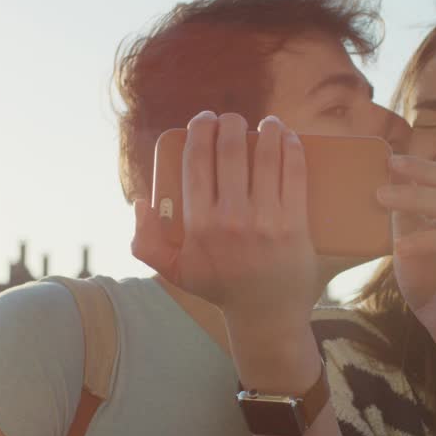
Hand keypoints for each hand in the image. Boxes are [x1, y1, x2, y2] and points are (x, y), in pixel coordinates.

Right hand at [134, 111, 321, 342]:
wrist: (266, 315)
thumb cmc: (220, 287)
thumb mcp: (174, 270)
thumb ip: (145, 242)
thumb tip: (140, 202)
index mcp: (198, 225)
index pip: (195, 162)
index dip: (199, 131)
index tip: (204, 120)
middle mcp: (230, 219)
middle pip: (229, 151)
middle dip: (230, 124)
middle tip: (233, 120)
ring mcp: (265, 221)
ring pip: (265, 157)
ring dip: (267, 130)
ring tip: (267, 123)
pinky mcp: (295, 224)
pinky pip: (293, 174)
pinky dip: (292, 148)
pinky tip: (288, 137)